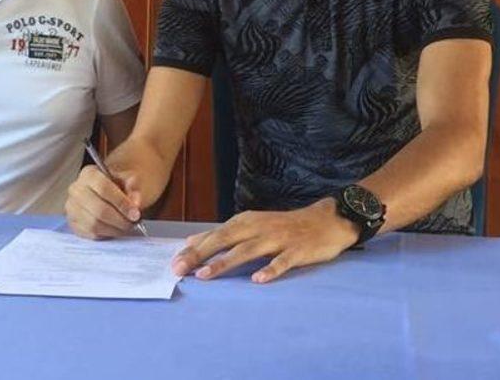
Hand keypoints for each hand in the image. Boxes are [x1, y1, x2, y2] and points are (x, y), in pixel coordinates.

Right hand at [65, 143, 167, 238]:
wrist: (109, 189)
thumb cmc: (119, 184)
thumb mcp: (129, 180)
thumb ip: (134, 188)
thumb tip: (135, 202)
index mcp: (89, 174)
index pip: (103, 188)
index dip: (121, 203)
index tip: (136, 213)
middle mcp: (76, 190)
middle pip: (99, 209)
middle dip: (120, 220)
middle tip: (133, 222)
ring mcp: (72, 208)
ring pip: (94, 224)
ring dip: (115, 229)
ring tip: (126, 226)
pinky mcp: (74, 223)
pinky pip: (91, 234)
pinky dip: (107, 234)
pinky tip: (116, 229)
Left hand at [171, 198, 358, 283]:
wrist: (327, 220)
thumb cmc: (284, 227)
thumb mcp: (251, 226)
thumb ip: (222, 235)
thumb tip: (191, 242)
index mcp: (245, 222)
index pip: (214, 236)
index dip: (193, 250)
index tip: (173, 264)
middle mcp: (258, 228)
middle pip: (225, 240)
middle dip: (200, 255)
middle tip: (179, 269)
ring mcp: (278, 239)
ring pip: (248, 250)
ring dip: (225, 263)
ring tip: (205, 276)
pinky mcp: (298, 250)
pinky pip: (283, 261)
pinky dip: (270, 269)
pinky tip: (258, 280)